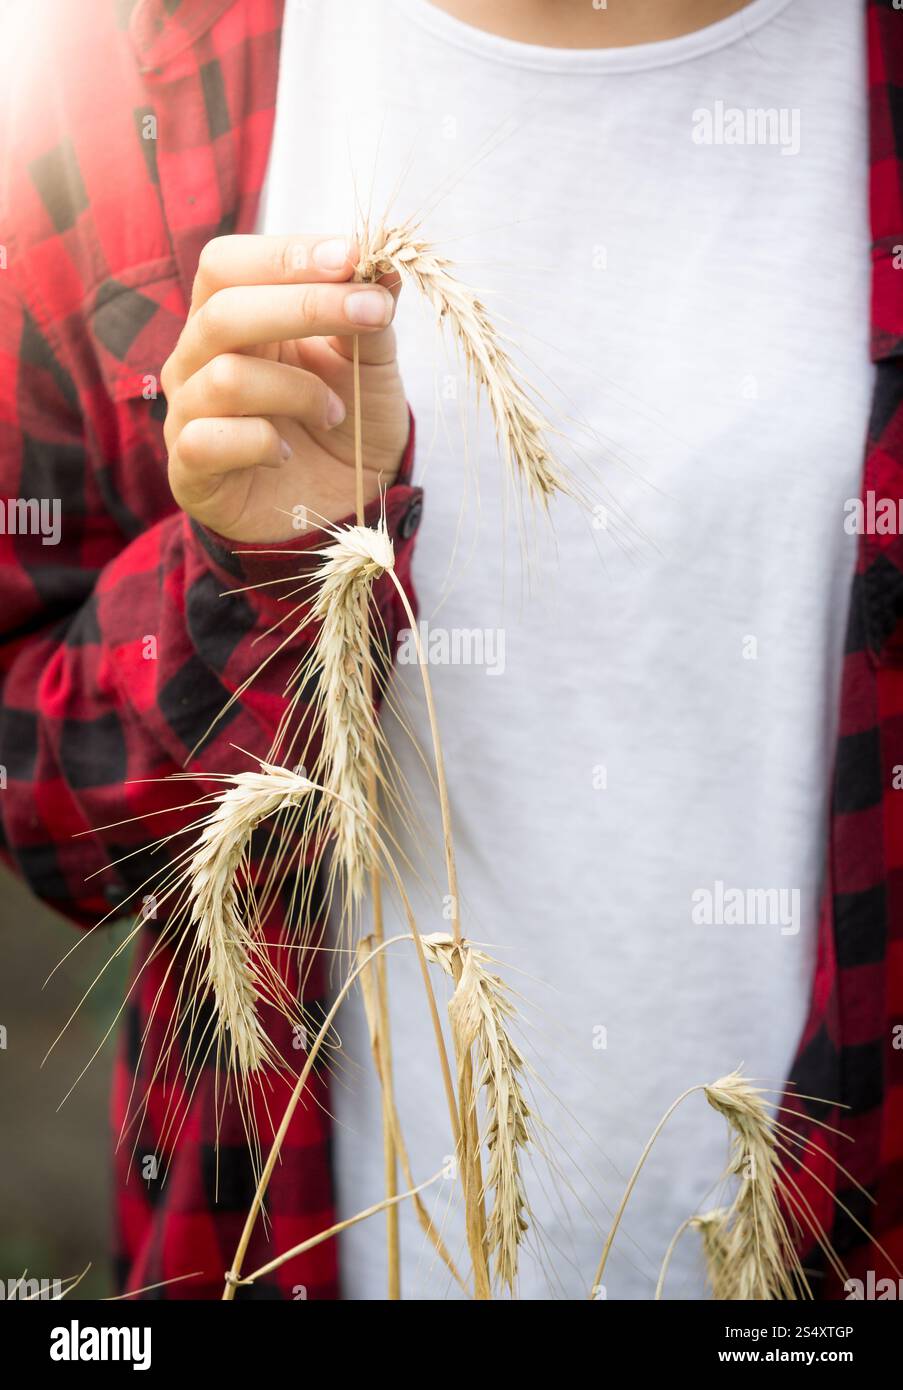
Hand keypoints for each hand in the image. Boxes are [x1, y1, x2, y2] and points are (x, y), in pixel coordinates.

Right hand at [161, 234, 409, 542]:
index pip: (227, 264)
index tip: (352, 255)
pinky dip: (261, 443)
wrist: (340, 509)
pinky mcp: (190, 472)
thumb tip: (388, 260)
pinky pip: (209, 440)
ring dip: (299, 391)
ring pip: (226, 378)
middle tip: (373, 313)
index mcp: (231, 318)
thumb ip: (370, 314)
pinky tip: (286, 453)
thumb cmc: (345, 426)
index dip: (285, 254)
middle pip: (224, 311)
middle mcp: (197, 359)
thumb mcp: (370, 365)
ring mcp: (187, 414)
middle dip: (305, 306)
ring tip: (336, 414)